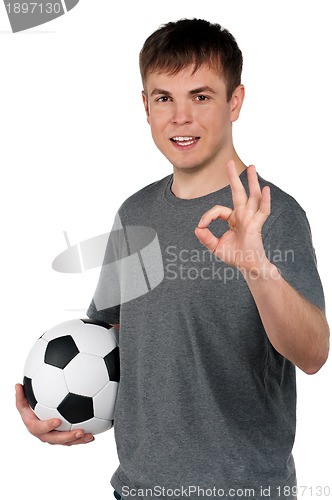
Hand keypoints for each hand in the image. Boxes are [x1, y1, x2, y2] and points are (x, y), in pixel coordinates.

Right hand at [15, 383, 93, 445]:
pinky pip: (72, 440)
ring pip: (66, 442)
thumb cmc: (30, 409)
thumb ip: (20, 396)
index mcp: (34, 426)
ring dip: (78, 440)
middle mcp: (44, 435)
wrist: (38, 417)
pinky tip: (92, 435)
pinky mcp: (63, 438)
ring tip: (89, 435)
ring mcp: (54, 438)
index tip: (58, 420)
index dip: (47, 426)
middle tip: (79, 431)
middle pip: (55, 439)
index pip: (39, 428)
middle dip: (67, 437)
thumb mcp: (23, 403)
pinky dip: (82, 439)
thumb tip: (17, 385)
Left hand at [195, 160, 273, 277]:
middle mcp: (243, 215)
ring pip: (252, 196)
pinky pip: (262, 211)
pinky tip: (265, 189)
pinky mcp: (257, 225)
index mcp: (234, 219)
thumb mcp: (215, 247)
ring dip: (252, 181)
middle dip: (234, 177)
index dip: (208, 216)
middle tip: (229, 162)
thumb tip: (197, 229)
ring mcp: (251, 219)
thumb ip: (206, 238)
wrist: (248, 266)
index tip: (201, 226)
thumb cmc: (235, 256)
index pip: (219, 210)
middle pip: (239, 192)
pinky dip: (265, 200)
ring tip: (252, 167)